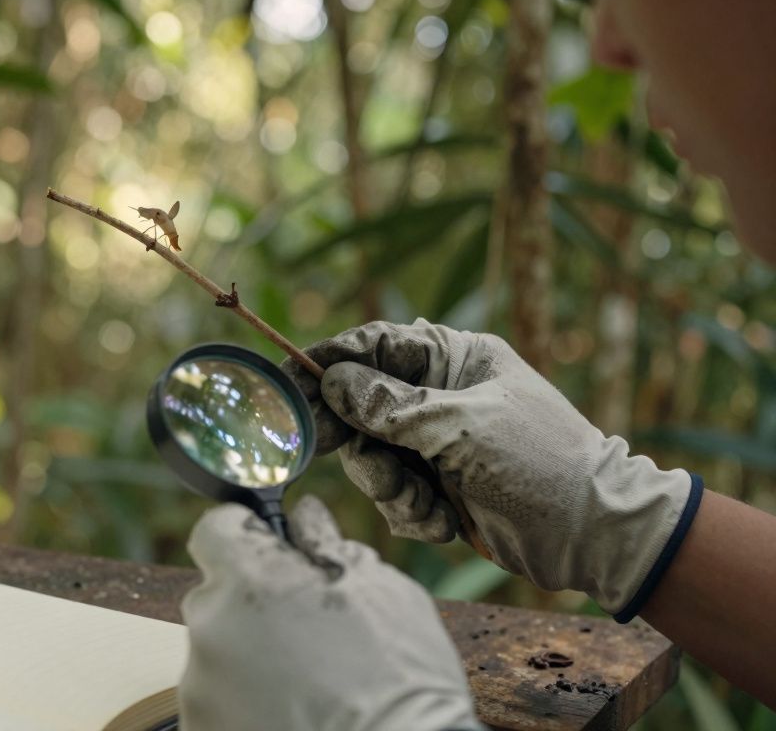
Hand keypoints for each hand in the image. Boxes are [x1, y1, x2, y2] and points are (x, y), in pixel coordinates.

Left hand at [179, 496, 479, 730]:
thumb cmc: (401, 680)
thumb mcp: (382, 591)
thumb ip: (328, 545)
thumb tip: (305, 516)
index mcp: (250, 578)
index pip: (216, 530)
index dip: (243, 533)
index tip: (264, 546)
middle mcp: (211, 625)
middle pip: (218, 594)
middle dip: (253, 602)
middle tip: (306, 630)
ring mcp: (200, 682)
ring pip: (218, 648)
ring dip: (249, 654)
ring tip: (305, 681)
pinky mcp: (201, 724)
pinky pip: (216, 696)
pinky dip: (243, 699)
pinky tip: (291, 710)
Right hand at [281, 319, 700, 619]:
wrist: (595, 536)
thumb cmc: (539, 465)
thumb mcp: (460, 429)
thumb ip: (391, 406)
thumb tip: (333, 380)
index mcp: (455, 359)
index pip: (374, 346)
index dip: (328, 362)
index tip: (287, 384)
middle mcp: (442, 395)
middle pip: (361, 408)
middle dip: (363, 446)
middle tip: (367, 468)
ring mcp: (438, 442)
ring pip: (372, 457)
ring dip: (391, 487)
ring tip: (426, 504)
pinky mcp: (439, 486)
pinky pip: (394, 493)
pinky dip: (413, 512)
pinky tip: (445, 521)